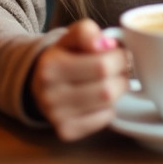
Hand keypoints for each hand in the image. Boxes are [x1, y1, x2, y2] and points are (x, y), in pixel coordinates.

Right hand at [29, 19, 129, 141]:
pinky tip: (99, 99)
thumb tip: (104, 43)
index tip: (120, 53)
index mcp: (51, 66)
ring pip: (108, 105)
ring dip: (117, 91)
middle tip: (120, 69)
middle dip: (122, 76)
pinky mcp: (66, 131)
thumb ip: (86, 31)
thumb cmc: (63, 56)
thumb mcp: (71, 36)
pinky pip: (103, 120)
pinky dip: (108, 108)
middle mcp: (50, 94)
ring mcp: (57, 116)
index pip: (102, 65)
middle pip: (107, 89)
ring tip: (111, 81)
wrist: (40, 82)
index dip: (120, 58)